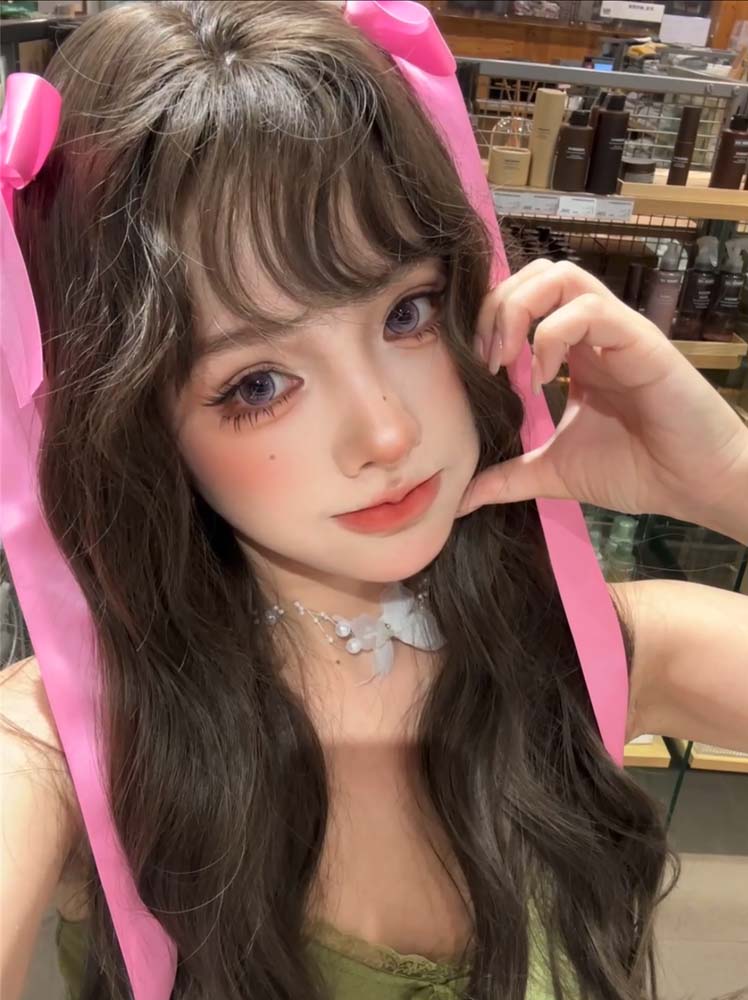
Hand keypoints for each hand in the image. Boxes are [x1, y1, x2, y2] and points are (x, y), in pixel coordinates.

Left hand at [459, 260, 747, 542]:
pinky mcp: (639, 340)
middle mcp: (592, 332)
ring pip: (560, 275)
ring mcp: (616, 330)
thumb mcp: (554, 473)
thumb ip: (508, 478)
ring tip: (507, 361)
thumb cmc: (635, 470)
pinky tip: (543, 376)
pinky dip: (552, 334)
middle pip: (535, 274)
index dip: (488, 321)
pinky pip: (589, 308)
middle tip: (485, 360)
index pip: (523, 299)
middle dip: (497, 307)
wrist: (695, 486)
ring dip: (519, 310)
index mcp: (572, 352)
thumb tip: (460, 499)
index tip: (474, 369)